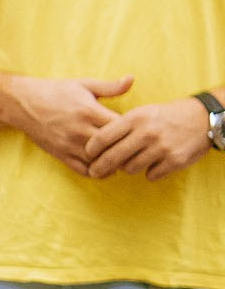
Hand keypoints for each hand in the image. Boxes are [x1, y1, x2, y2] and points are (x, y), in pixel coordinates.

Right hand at [10, 76, 131, 172]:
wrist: (23, 103)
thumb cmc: (55, 91)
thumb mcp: (83, 84)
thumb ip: (110, 86)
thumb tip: (132, 79)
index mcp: (89, 111)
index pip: (122, 127)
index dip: (133, 130)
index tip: (137, 129)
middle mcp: (80, 130)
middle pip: (113, 147)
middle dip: (126, 148)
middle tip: (134, 147)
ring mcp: (69, 145)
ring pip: (100, 162)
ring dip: (113, 162)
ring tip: (121, 157)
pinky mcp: (60, 155)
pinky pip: (84, 170)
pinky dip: (97, 171)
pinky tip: (103, 164)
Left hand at [83, 96, 209, 180]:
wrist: (202, 118)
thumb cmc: (163, 117)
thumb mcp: (141, 113)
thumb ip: (118, 127)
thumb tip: (91, 147)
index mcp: (136, 118)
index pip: (102, 137)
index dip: (90, 150)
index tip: (87, 155)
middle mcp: (148, 132)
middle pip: (112, 157)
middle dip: (99, 167)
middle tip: (94, 171)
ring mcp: (162, 147)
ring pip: (130, 168)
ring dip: (128, 168)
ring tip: (131, 162)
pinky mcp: (175, 160)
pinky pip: (150, 175)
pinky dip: (150, 172)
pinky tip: (153, 165)